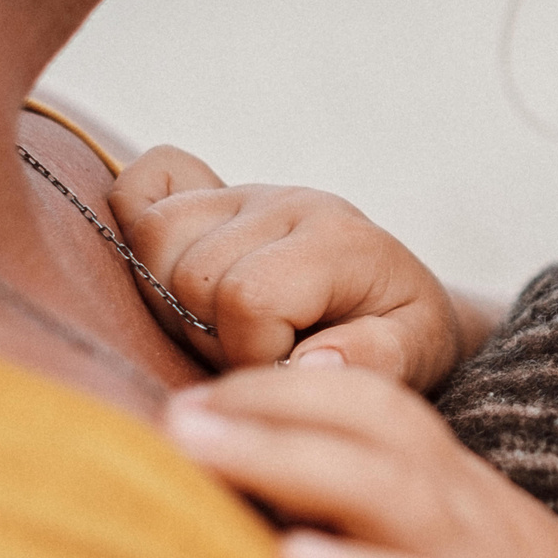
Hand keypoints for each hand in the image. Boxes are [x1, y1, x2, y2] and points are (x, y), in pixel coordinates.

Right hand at [109, 145, 467, 383]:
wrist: (397, 295)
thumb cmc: (402, 331)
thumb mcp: (418, 352)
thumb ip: (377, 361)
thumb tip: (308, 366)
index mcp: (336, 241)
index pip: (248, 296)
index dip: (251, 354)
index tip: (281, 373)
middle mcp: (287, 204)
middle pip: (192, 273)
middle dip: (212, 337)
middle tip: (254, 353)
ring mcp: (245, 194)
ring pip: (156, 235)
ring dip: (172, 299)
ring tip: (222, 328)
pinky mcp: (213, 196)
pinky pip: (144, 184)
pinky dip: (139, 223)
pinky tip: (175, 269)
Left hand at [162, 364, 557, 557]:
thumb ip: (400, 530)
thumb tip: (289, 513)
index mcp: (463, 490)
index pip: (373, 400)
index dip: (285, 384)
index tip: (202, 392)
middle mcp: (471, 511)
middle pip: (368, 423)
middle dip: (264, 404)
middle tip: (174, 410)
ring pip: (385, 488)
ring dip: (284, 458)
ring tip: (198, 450)